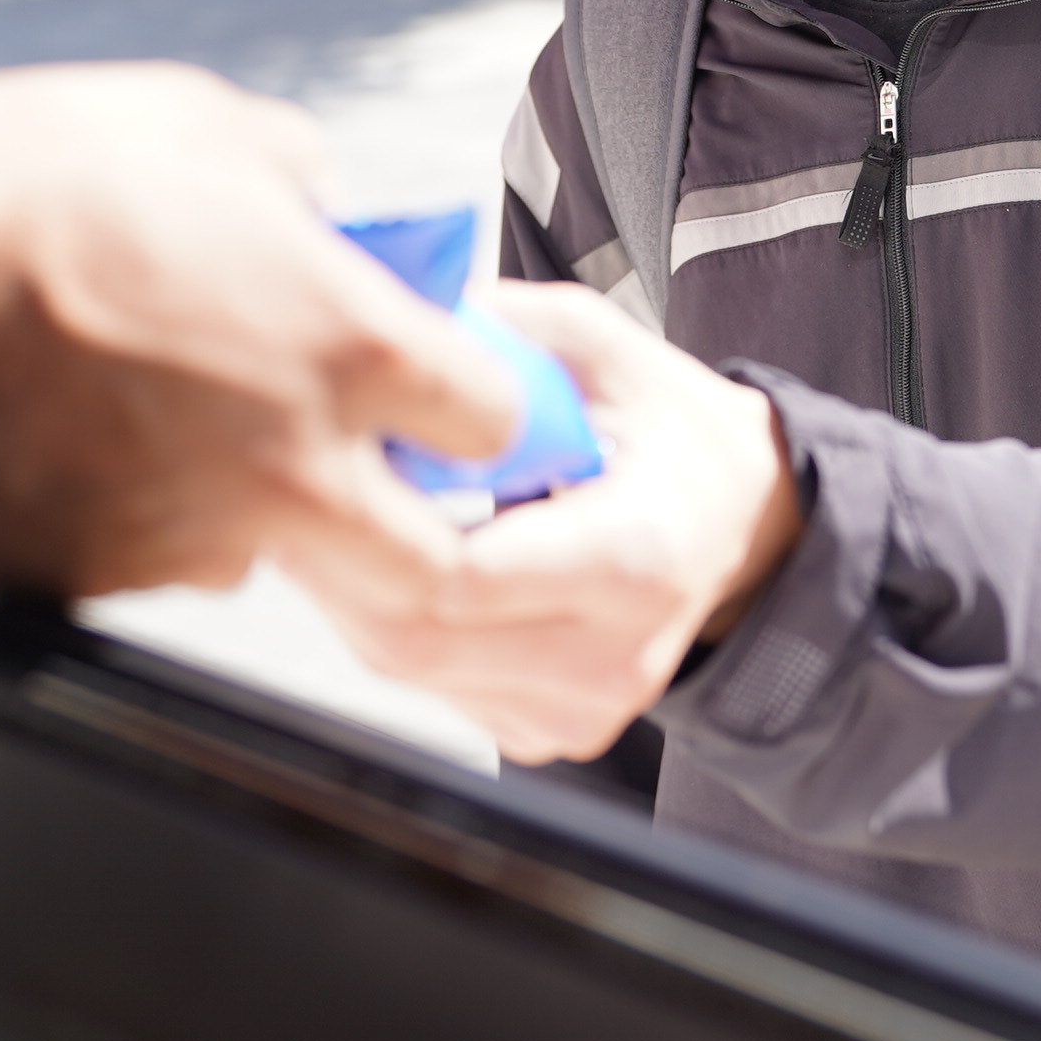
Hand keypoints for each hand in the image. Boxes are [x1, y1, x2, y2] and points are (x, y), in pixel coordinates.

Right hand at [0, 63, 515, 608]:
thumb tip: (318, 204)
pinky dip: (129, 516)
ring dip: (251, 514)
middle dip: (417, 534)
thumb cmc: (36, 182)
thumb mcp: (209, 129)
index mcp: (353, 348)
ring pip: (264, 560)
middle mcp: (292, 466)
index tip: (442, 391)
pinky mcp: (90, 579)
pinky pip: (141, 562)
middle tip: (372, 483)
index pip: (494, 421)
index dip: (471, 402)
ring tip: (169, 421)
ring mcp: (188, 536)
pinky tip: (72, 436)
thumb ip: (298, 184)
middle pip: (429, 566)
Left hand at [328, 281, 804, 763]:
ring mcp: (584, 709)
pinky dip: (400, 624)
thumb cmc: (668, 430)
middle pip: (417, 637)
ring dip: (358, 594)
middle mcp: (614, 656)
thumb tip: (390, 308)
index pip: (461, 577)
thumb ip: (500, 333)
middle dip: (341, 563)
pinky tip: (407, 562)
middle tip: (297, 488)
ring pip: (412, 668)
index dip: (373, 524)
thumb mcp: (599, 348)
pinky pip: (438, 687)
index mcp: (635, 555)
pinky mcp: (553, 732)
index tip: (330, 463)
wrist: (742, 528)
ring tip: (347, 513)